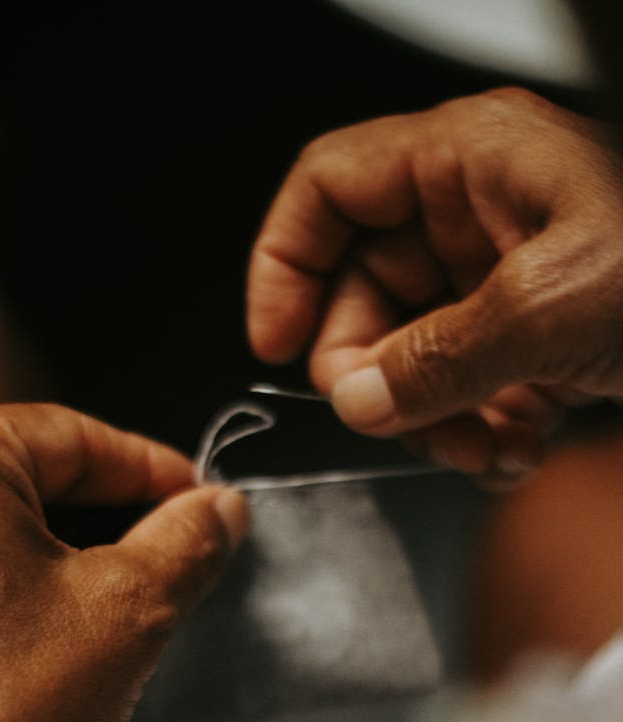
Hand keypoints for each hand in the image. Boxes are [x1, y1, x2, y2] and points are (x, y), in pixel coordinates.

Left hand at [0, 403, 247, 721]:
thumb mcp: (127, 613)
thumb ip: (188, 542)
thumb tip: (220, 508)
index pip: (72, 434)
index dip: (153, 468)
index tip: (200, 497)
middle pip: (28, 472)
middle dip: (111, 510)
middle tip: (174, 548)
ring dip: (65, 546)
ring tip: (124, 595)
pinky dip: (15, 576)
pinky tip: (55, 623)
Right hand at [248, 88, 622, 484]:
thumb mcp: (553, 307)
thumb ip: (439, 357)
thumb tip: (356, 399)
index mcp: (470, 162)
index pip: (329, 189)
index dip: (285, 264)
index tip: (275, 344)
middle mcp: (475, 214)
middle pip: (364, 295)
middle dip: (377, 376)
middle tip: (399, 424)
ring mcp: (500, 278)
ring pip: (411, 355)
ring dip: (434, 420)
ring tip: (484, 450)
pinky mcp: (528, 335)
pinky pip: (462, 386)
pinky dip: (477, 430)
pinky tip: (517, 451)